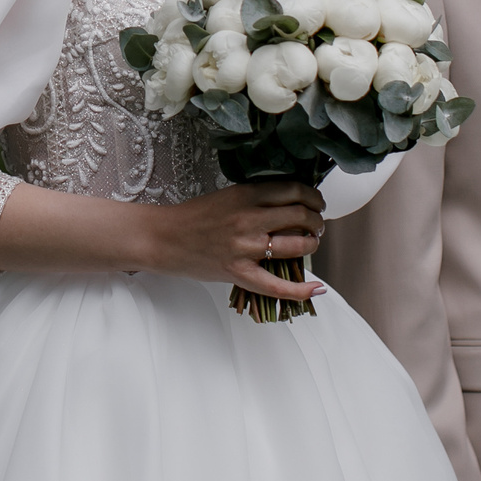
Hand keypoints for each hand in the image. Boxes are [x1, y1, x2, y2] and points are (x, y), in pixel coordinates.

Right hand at [143, 181, 326, 301]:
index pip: (294, 190)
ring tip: (311, 243)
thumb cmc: (193, 217)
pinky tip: (316, 288)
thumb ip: (257, 199)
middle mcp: (249, 218)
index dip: (313, 197)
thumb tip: (291, 205)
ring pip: (297, 245)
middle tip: (316, 224)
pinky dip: (300, 290)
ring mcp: (245, 247)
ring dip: (312, 244)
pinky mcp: (239, 272)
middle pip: (301, 216)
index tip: (316, 203)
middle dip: (317, 220)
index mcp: (246, 194)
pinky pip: (276, 286)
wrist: (163, 238)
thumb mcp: (227, 196)